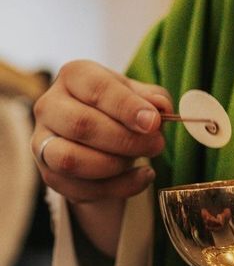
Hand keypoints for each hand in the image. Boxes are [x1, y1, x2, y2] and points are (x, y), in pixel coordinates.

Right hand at [32, 60, 171, 202]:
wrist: (101, 136)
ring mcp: (43, 142)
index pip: (96, 88)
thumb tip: (159, 107)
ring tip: (142, 160)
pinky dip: (118, 188)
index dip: (127, 107)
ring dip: (115, 165)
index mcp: (74, 76)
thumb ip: (153, 99)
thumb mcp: (140, 95)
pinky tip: (141, 177)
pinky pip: (80, 189)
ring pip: (71, 160)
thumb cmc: (119, 108)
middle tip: (156, 145)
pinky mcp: (50, 174)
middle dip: (125, 140)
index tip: (153, 123)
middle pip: (81, 125)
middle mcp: (50, 106)